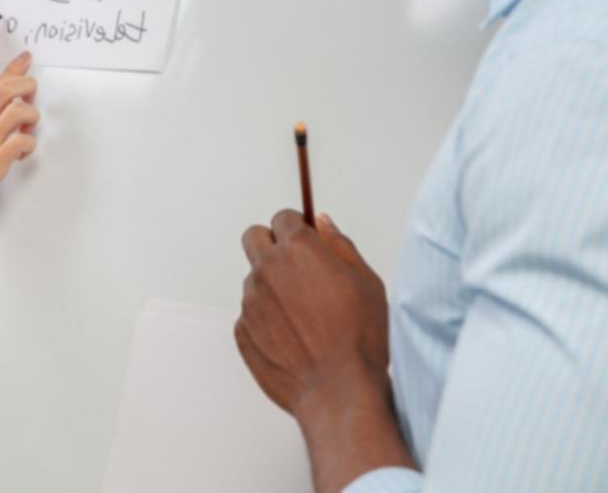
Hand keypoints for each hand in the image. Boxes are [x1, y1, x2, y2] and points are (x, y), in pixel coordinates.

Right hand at [0, 51, 38, 218]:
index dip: (13, 69)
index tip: (25, 59)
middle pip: (7, 89)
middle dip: (27, 84)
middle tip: (31, 96)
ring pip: (18, 112)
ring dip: (32, 116)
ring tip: (28, 128)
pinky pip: (20, 143)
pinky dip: (29, 144)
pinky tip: (22, 153)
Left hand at [236, 211, 390, 416]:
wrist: (339, 390)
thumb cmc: (359, 337)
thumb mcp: (365, 281)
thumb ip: (339, 244)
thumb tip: (322, 222)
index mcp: (298, 249)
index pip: (283, 218)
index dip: (297, 228)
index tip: (306, 243)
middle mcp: (267, 269)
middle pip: (254, 237)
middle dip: (271, 244)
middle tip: (294, 267)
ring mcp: (250, 301)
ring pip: (254, 279)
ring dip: (271, 287)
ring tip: (303, 316)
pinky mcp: (242, 330)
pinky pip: (250, 314)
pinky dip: (266, 320)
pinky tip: (292, 339)